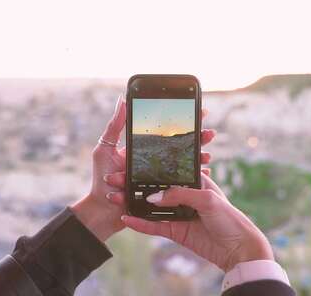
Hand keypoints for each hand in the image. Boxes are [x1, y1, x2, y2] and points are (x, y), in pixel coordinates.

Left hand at [72, 95, 215, 241]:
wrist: (102, 210)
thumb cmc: (100, 179)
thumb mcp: (106, 148)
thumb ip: (115, 126)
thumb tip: (122, 101)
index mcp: (142, 149)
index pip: (166, 132)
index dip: (183, 122)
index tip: (200, 112)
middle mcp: (152, 161)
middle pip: (179, 146)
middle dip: (197, 139)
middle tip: (210, 133)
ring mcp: (158, 177)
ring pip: (184, 164)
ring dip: (198, 158)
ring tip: (208, 155)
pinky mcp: (161, 193)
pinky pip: (182, 185)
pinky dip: (195, 179)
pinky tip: (206, 174)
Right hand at [107, 173, 273, 271]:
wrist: (238, 248)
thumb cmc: (229, 218)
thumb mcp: (207, 199)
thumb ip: (180, 195)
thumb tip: (153, 198)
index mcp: (194, 181)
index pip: (168, 172)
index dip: (150, 169)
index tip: (129, 164)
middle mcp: (184, 196)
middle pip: (155, 189)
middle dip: (135, 185)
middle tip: (114, 180)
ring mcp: (178, 214)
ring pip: (151, 207)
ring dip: (133, 204)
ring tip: (114, 198)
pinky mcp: (175, 231)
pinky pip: (154, 226)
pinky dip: (140, 223)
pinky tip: (126, 219)